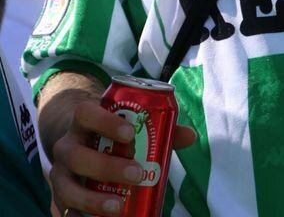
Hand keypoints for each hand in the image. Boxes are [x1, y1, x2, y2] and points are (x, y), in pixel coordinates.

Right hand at [49, 98, 195, 215]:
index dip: (105, 122)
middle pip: (77, 155)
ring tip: (118, 207)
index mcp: (83, 121)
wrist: (80, 139)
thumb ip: (159, 128)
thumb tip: (190, 136)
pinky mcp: (58, 196)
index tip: (130, 133)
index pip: (86, 113)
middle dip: (106, 166)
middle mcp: (66, 145)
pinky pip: (60, 210)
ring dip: (91, 199)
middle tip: (136, 174)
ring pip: (66, 186)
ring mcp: (59, 173)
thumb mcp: (127, 124)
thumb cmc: (111, 132)